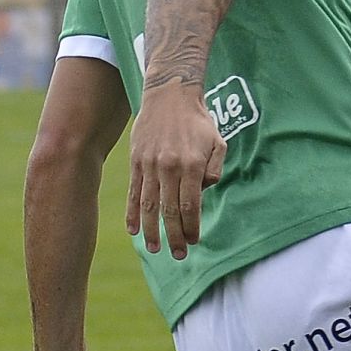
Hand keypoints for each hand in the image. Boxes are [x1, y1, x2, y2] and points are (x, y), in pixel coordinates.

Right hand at [126, 85, 226, 258]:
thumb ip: (215, 169)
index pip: (190, 204)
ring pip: (149, 205)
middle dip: (174, 236)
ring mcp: (149, 164)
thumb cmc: (199, 122)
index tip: (193, 241)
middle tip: (179, 255)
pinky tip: (133, 230)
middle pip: (169, 209)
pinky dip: (133, 213)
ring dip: (151, 230)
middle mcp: (169, 166)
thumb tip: (205, 191)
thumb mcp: (217, 142)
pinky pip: (134, 192)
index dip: (191, 226)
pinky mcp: (136, 161)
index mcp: (192, 164)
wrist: (170, 95)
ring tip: (155, 249)